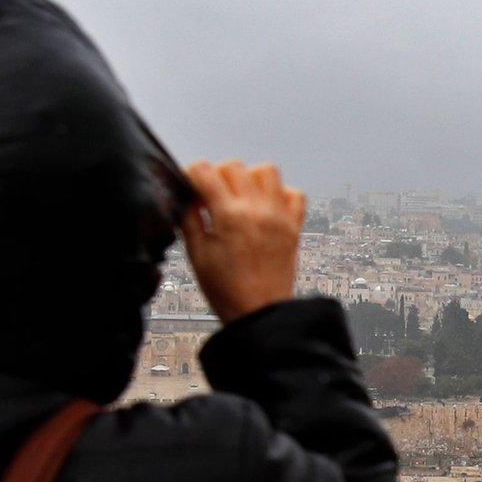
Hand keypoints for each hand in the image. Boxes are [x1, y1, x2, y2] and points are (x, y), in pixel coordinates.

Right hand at [180, 161, 305, 323]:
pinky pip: (294, 193)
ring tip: (240, 197)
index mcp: (228, 217)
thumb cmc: (226, 291)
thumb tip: (187, 196)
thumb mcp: (196, 254)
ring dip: (250, 177)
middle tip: (212, 196)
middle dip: (218, 175)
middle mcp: (256, 210)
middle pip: (235, 166)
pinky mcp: (294, 227)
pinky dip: (280, 194)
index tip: (190, 187)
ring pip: (267, 171)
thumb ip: (189, 219)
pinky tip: (265, 208)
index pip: (206, 171)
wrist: (260, 315)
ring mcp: (279, 216)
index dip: (191, 175)